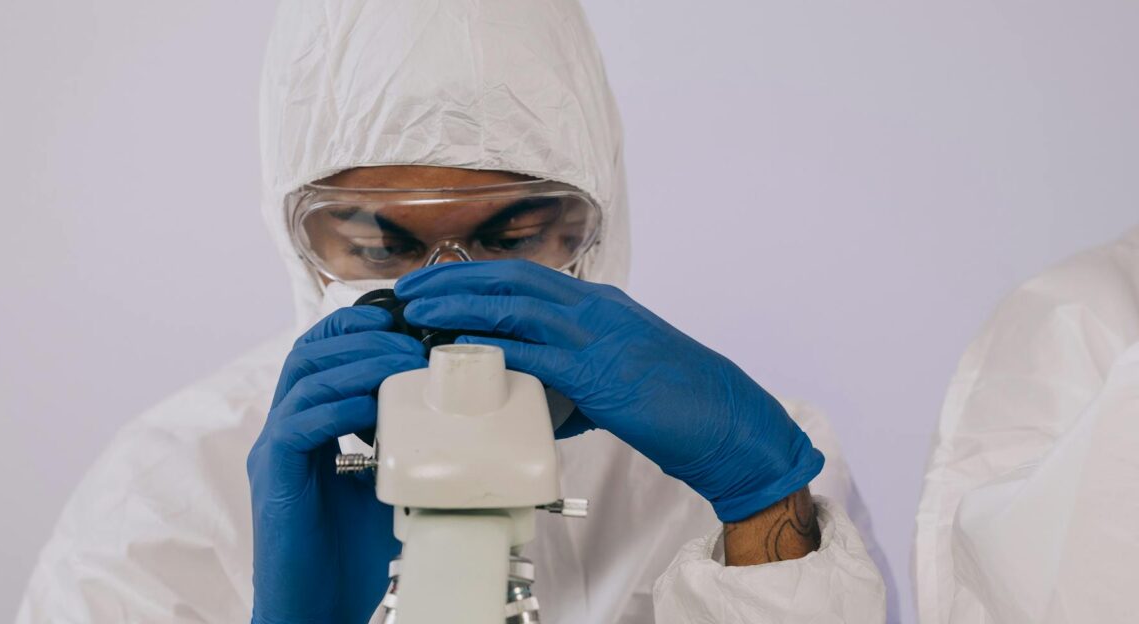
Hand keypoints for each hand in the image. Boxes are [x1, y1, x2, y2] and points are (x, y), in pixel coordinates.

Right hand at [247, 307, 427, 623]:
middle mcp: (285, 430)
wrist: (320, 607)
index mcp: (309, 426)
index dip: (356, 327)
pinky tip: (372, 406)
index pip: (321, 353)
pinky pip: (299, 423)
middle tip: (407, 338)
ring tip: (400, 360)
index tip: (400, 320)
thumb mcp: (390, 483)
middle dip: (359, 335)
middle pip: (308, 352)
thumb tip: (455, 415)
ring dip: (357, 361)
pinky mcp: (273, 476)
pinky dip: (339, 405)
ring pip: (304, 378)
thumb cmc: (354, 553)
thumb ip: (406, 445)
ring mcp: (274, 451)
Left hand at [396, 260, 822, 521]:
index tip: (436, 282)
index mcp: (600, 306)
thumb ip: (574, 383)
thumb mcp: (619, 379)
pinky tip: (462, 349)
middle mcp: (596, 309)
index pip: (527, 277)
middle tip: (408, 288)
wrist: (729, 422)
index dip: (475, 276)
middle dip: (455, 279)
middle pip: (512, 279)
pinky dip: (495, 347)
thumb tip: (536, 402)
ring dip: (462, 303)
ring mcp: (599, 337)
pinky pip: (537, 353)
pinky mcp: (601, 373)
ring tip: (418, 308)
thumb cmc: (679, 403)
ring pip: (517, 304)